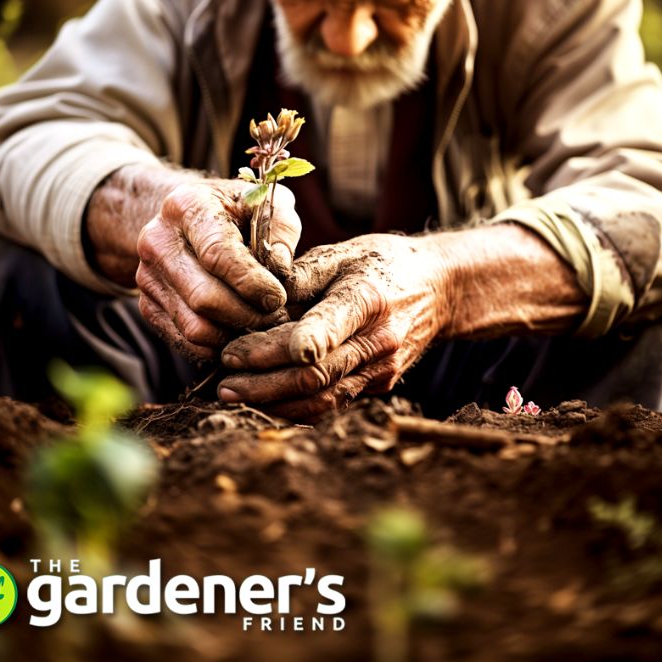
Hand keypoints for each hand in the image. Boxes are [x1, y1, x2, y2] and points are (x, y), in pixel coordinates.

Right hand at [135, 179, 300, 361]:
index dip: (251, 282)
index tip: (278, 297)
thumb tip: (280, 269)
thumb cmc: (233, 212)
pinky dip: (216, 345)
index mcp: (186, 206)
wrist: (183, 221)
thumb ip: (280, 228)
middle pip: (203, 297)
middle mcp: (158, 240)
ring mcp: (147, 275)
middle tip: (276, 316)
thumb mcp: (262, 204)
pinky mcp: (147, 304)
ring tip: (260, 324)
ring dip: (233, 334)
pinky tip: (238, 331)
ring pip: (194, 326)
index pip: (217, 254)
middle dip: (247, 314)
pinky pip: (184, 341)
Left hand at [216, 233, 452, 419]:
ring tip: (231, 395)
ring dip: (272, 402)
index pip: (325, 330)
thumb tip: (252, 293)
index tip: (238, 355)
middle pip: (314, 373)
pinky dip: (293, 408)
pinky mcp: (377, 385)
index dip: (281, 348)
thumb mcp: (342, 253)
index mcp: (368, 299)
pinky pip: (331, 404)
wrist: (438, 289)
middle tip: (222, 380)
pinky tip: (261, 402)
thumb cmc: (380, 264)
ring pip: (321, 398)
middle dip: (261, 381)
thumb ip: (298, 275)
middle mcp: (379, 341)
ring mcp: (380, 369)